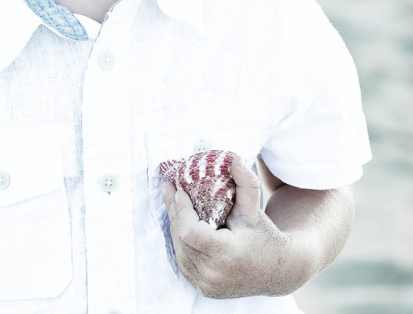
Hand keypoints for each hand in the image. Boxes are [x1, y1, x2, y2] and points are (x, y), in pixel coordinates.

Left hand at [162, 155, 293, 298]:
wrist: (278, 271)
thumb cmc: (264, 234)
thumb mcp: (254, 208)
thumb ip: (245, 181)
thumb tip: (232, 157)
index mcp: (227, 256)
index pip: (190, 232)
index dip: (181, 210)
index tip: (179, 189)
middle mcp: (214, 275)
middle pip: (181, 238)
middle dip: (174, 211)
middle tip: (169, 187)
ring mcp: (207, 285)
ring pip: (179, 249)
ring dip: (175, 225)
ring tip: (174, 201)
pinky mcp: (203, 289)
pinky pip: (183, 260)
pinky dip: (181, 240)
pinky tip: (181, 222)